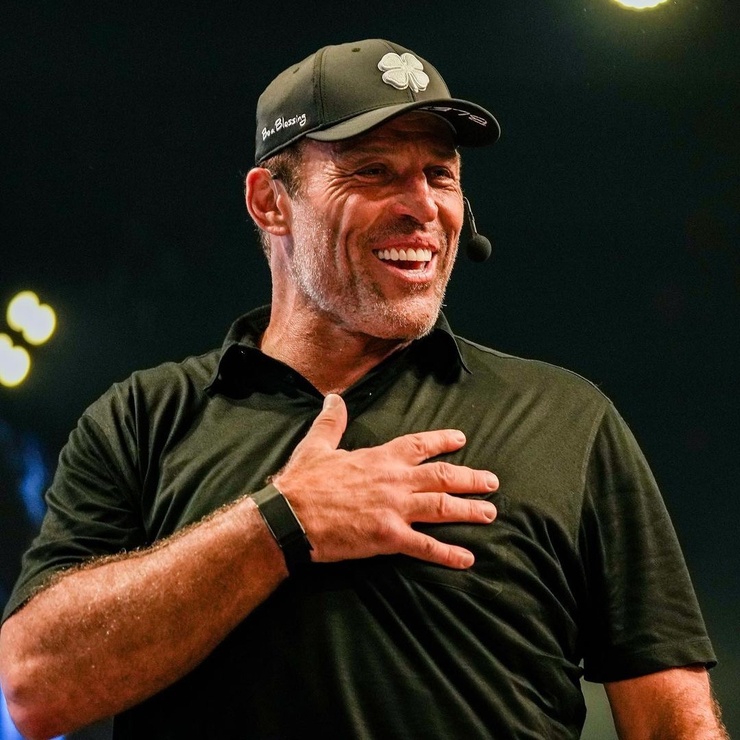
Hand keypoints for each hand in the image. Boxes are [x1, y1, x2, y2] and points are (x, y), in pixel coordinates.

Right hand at [271, 394, 498, 568]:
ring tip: (489, 513)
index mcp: (380, 458)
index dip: (442, 441)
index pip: (419, 445)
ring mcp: (395, 509)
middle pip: (442, 477)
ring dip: (469, 510)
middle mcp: (395, 481)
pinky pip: (425, 546)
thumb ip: (331, 422)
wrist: (290, 516)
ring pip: (442, 508)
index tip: (461, 439)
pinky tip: (467, 558)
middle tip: (491, 482)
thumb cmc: (303, 482)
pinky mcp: (389, 537)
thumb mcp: (317, 445)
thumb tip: (333, 398)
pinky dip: (448, 554)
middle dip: (470, 478)